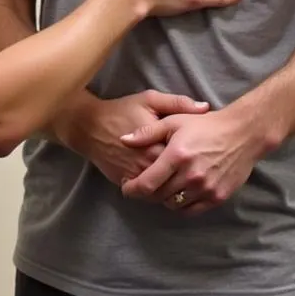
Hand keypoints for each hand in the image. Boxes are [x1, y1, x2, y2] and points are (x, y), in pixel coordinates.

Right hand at [67, 90, 208, 187]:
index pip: (186, 161)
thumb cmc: (121, 110)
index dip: (197, 160)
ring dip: (172, 189)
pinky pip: (146, 195)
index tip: (202, 154)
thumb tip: (205, 107)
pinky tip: (163, 184)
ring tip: (181, 179)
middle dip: (186, 177)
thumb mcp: (150, 100)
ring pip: (162, 192)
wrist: (89, 125)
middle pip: (176, 180)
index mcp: (159, 145)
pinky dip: (156, 192)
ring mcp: (136, 175)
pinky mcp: (125, 182)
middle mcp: (148, 164)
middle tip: (195, 169)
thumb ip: (178, 103)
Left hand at [118, 108, 263, 213]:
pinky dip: (181, 205)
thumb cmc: (204, 125)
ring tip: (162, 186)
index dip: (132, 189)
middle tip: (143, 184)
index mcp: (177, 156)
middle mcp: (190, 175)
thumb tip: (122, 140)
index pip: (147, 183)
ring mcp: (205, 188)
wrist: (242, 133)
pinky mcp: (217, 197)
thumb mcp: (173, 121)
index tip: (126, 187)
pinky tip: (178, 193)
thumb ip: (146, 133)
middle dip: (146, 192)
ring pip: (173, 204)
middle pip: (158, 196)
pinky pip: (191, 210)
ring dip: (163, 198)